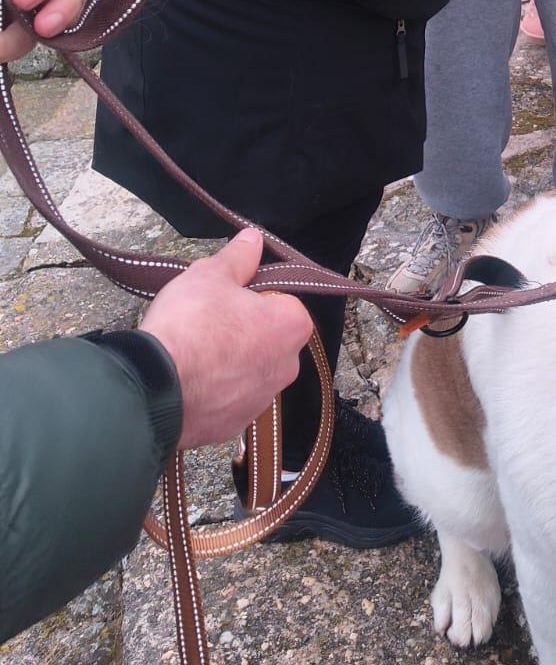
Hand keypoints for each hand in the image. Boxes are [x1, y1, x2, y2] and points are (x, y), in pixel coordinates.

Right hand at [142, 230, 311, 450]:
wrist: (153, 388)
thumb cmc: (189, 326)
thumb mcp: (210, 275)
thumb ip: (238, 256)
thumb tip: (253, 239)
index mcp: (292, 326)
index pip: (280, 300)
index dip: (250, 294)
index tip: (224, 296)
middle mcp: (287, 367)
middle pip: (265, 337)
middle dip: (240, 329)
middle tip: (204, 321)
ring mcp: (260, 401)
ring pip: (246, 369)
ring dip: (225, 361)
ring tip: (190, 351)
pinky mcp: (233, 425)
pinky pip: (226, 399)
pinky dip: (210, 390)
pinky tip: (185, 379)